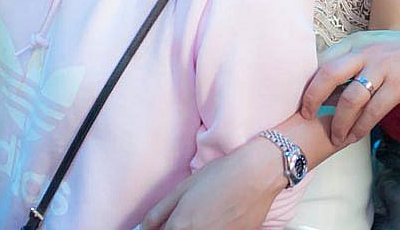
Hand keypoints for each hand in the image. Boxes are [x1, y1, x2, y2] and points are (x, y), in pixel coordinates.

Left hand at [141, 137, 282, 229]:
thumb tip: (142, 229)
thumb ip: (158, 212)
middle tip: (188, 218)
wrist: (257, 175)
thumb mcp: (183, 188)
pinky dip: (214, 229)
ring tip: (207, 216)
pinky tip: (220, 219)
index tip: (164, 225)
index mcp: (179, 226)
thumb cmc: (219, 176)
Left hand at [300, 27, 399, 145]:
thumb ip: (353, 64)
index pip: (321, 59)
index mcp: (356, 42)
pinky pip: (373, 110)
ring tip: (336, 137)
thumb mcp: (376, 50)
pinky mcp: (399, 84)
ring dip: (339, 121)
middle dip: (311, 98)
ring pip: (349, 97)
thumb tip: (328, 89)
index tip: (299, 99)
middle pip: (326, 73)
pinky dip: (361, 126)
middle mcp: (366, 51)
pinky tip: (356, 136)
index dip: (306, 81)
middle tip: (306, 116)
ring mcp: (383, 67)